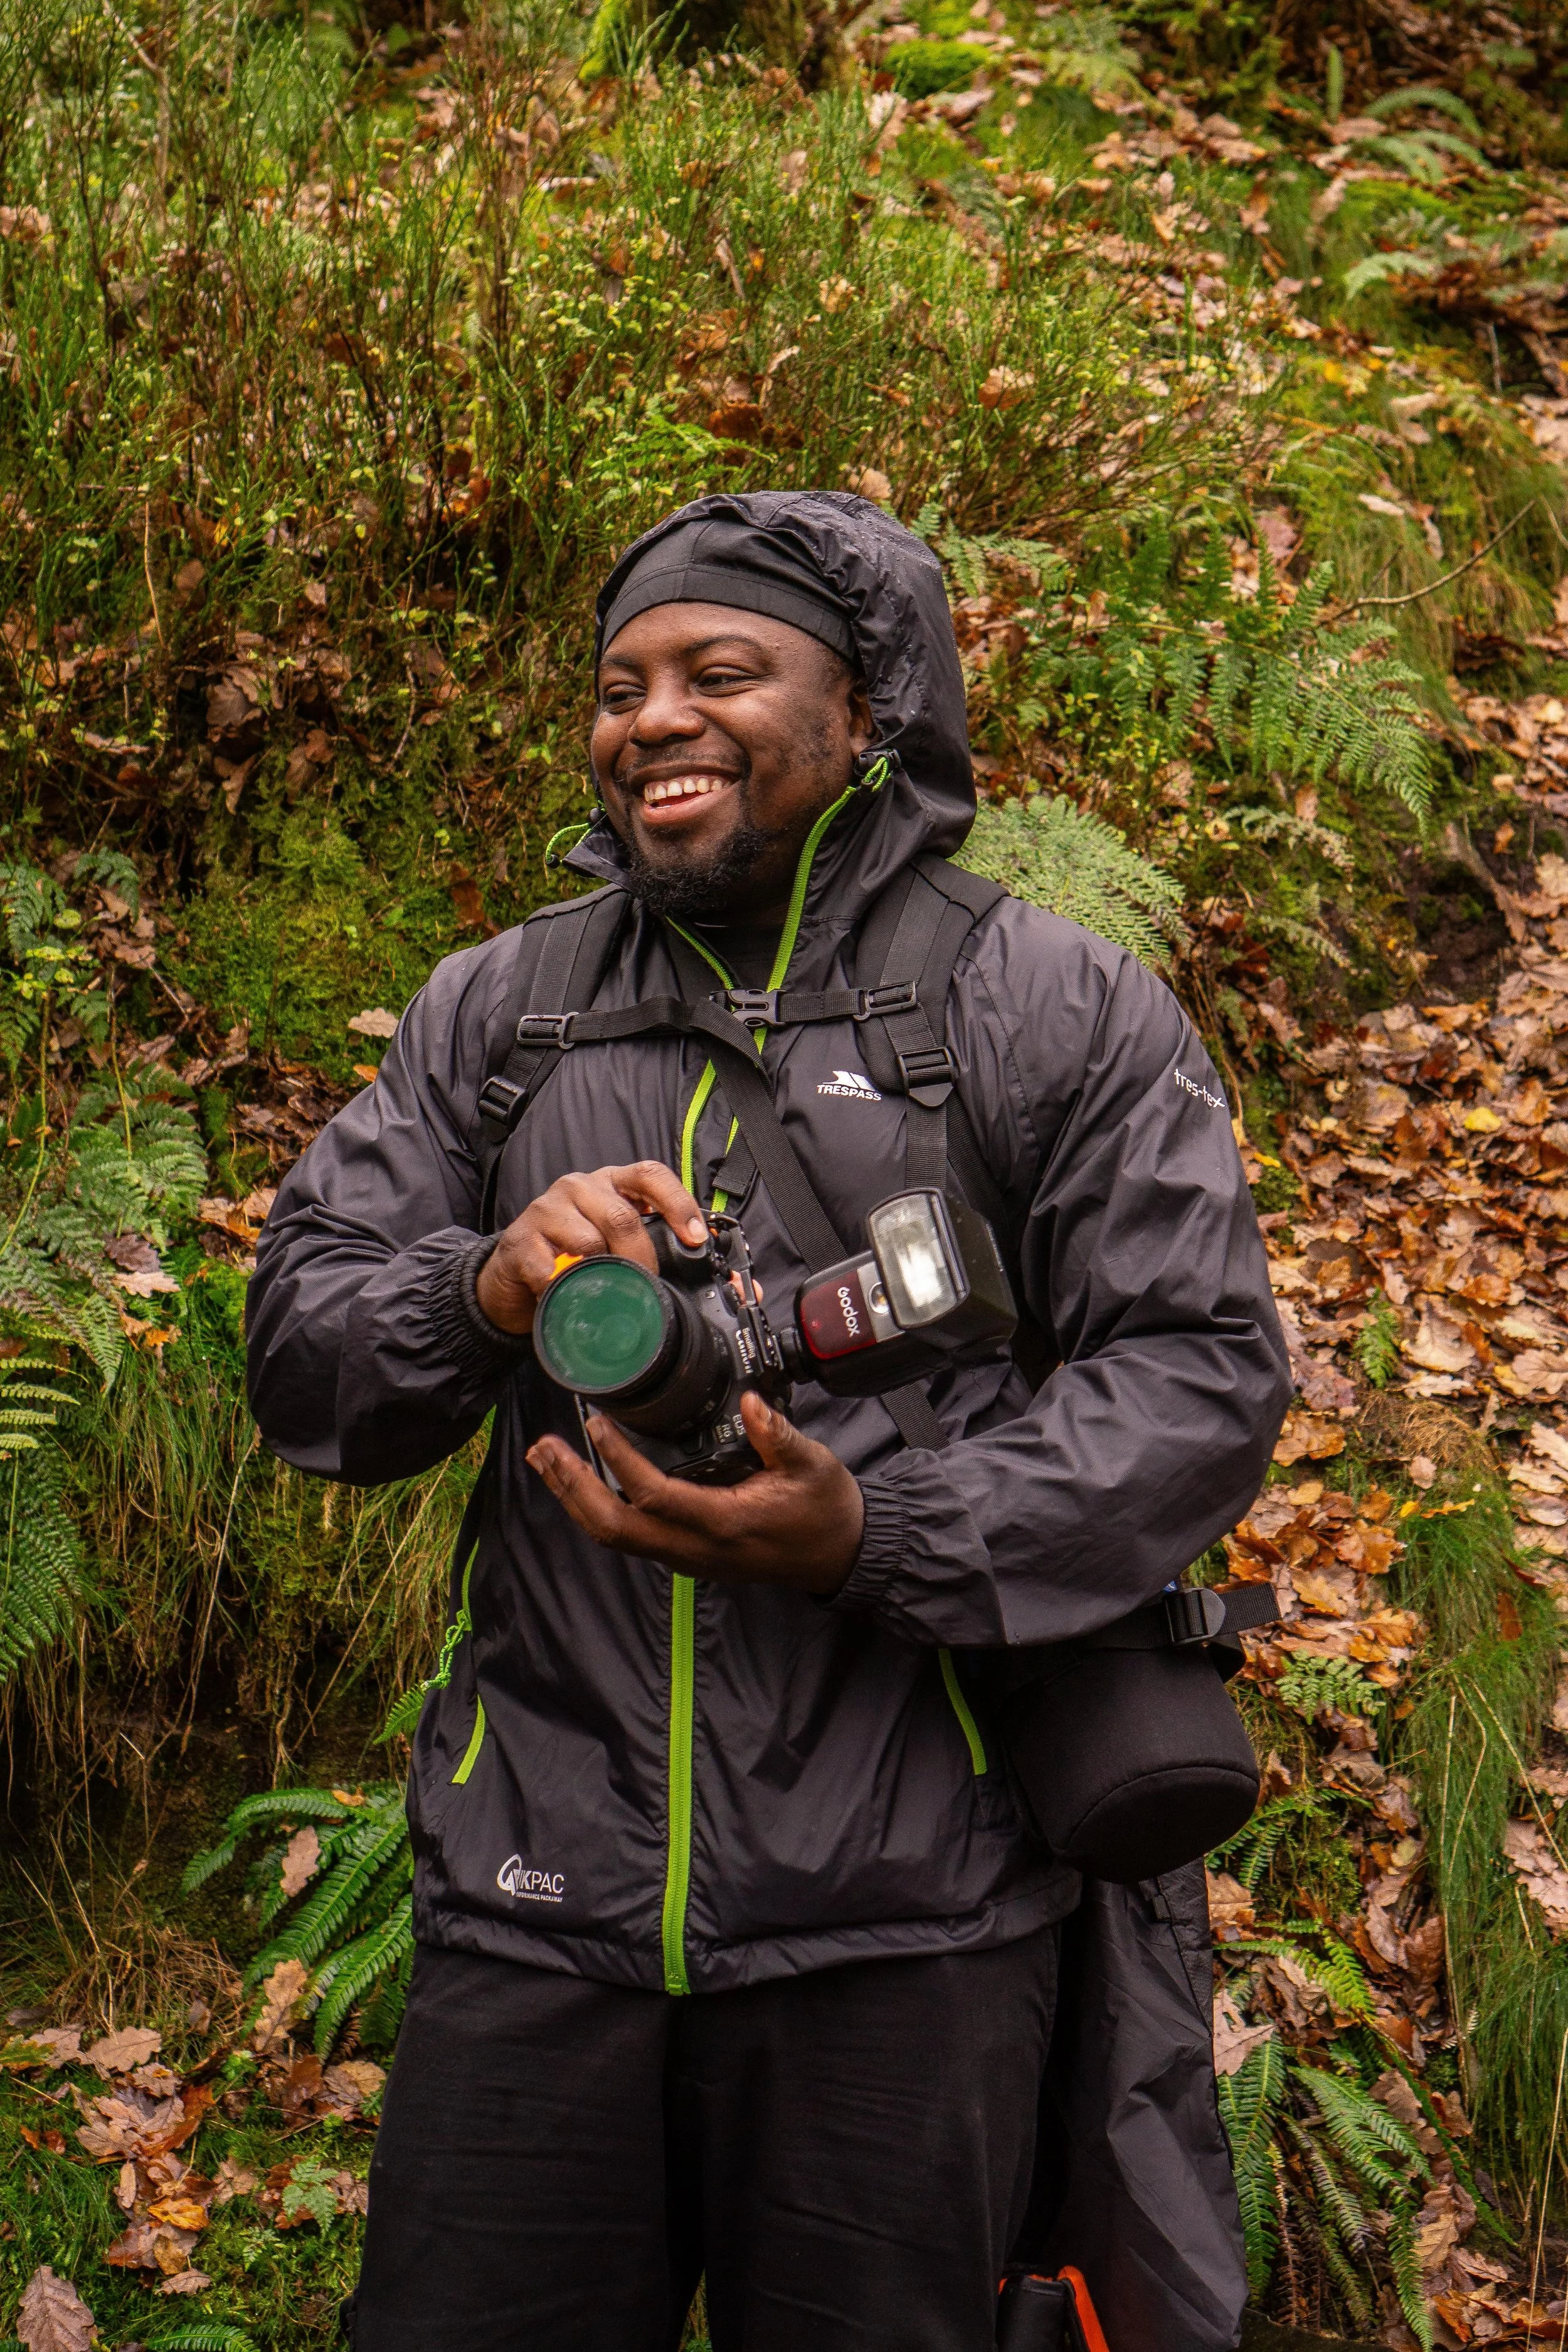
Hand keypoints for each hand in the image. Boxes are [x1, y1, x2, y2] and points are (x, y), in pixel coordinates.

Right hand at [475, 1160, 706, 1336]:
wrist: (513, 1273)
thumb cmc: (572, 1255)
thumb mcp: (613, 1241)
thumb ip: (647, 1240)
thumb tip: (696, 1254)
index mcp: (610, 1183)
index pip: (650, 1174)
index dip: (677, 1203)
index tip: (695, 1238)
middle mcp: (579, 1187)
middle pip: (622, 1216)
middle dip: (641, 1258)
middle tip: (645, 1287)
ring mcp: (547, 1209)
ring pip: (589, 1240)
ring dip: (600, 1274)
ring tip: (598, 1290)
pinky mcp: (520, 1238)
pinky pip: (549, 1268)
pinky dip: (561, 1289)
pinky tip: (561, 1295)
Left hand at [526, 1390, 865, 1595]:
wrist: (840, 1555)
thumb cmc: (825, 1509)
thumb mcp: (812, 1464)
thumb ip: (777, 1435)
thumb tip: (749, 1401)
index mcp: (725, 1523)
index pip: (655, 1496)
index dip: (619, 1461)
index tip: (596, 1424)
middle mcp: (697, 1548)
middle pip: (616, 1529)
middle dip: (574, 1488)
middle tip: (545, 1449)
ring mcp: (689, 1557)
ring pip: (617, 1537)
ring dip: (576, 1499)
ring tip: (547, 1461)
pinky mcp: (687, 1555)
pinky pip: (631, 1538)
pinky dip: (598, 1509)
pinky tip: (582, 1482)